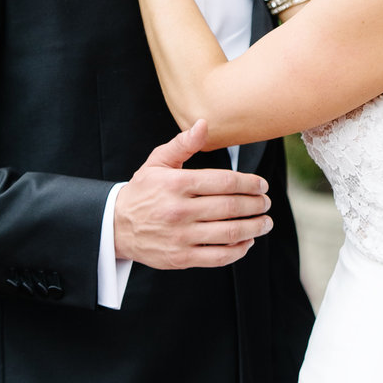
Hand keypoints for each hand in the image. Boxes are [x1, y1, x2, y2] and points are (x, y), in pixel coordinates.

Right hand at [114, 121, 272, 268]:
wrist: (115, 226)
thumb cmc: (142, 191)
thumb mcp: (157, 162)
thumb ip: (182, 144)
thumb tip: (203, 123)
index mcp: (177, 184)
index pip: (225, 182)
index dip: (250, 183)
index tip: (262, 185)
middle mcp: (179, 210)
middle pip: (231, 207)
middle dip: (256, 205)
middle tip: (267, 203)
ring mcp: (180, 236)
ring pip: (229, 233)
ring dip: (254, 227)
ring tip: (264, 222)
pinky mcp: (181, 258)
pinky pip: (218, 256)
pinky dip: (238, 250)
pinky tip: (247, 241)